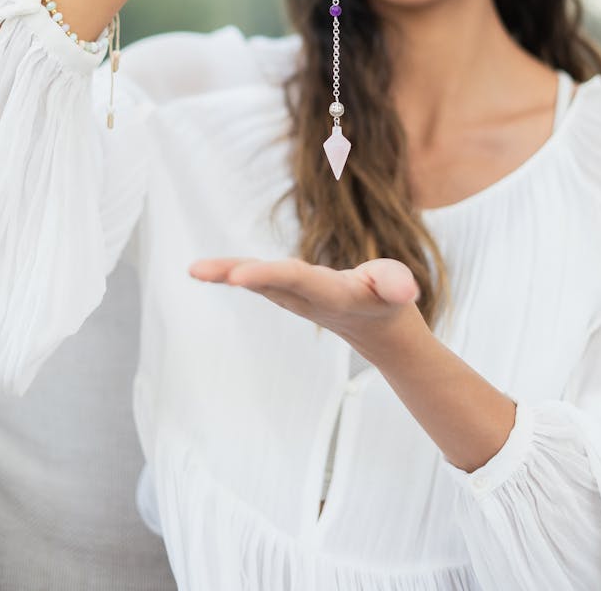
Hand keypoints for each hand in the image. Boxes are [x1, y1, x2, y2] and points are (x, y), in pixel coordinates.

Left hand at [188, 256, 420, 350]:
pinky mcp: (287, 291)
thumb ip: (397, 286)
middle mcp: (306, 298)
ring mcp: (294, 297)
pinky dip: (231, 272)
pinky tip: (205, 271)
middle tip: (201, 271)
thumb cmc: (387, 302)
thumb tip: (406, 290)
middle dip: (238, 275)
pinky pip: (256, 278)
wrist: (379, 332)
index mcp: (332, 295)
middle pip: (268, 282)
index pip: (296, 280)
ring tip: (194, 269)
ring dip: (226, 274)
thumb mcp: (398, 290)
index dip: (268, 275)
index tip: (238, 276)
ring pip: (258, 281)